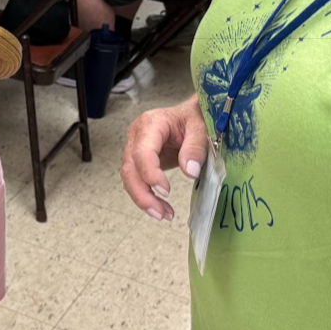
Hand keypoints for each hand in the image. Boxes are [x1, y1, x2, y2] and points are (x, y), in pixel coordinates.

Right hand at [121, 95, 208, 220]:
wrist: (191, 115)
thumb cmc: (195, 117)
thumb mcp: (201, 127)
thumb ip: (195, 147)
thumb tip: (190, 171)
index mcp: (151, 124)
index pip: (142, 152)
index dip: (150, 173)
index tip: (166, 191)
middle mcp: (137, 136)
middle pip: (129, 168)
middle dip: (142, 194)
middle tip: (161, 213)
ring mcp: (135, 148)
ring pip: (129, 178)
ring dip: (144, 199)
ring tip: (165, 215)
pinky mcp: (139, 161)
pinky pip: (136, 181)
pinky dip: (147, 196)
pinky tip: (162, 208)